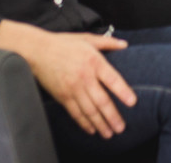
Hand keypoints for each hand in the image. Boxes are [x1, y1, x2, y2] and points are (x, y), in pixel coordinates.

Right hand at [0, 21, 135, 137]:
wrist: (38, 51)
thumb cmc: (63, 44)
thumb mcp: (87, 38)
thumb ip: (107, 42)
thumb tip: (124, 44)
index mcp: (94, 61)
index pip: (112, 79)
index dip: (123, 92)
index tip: (132, 102)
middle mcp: (84, 77)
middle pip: (102, 100)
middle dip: (112, 116)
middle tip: (121, 127)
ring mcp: (73, 88)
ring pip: (89, 110)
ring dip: (100, 124)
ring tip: (109, 133)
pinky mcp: (63, 96)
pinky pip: (75, 113)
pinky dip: (84, 123)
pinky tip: (91, 129)